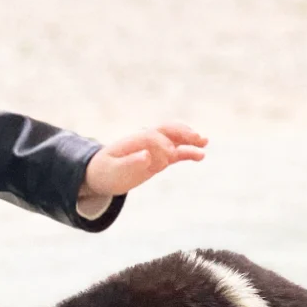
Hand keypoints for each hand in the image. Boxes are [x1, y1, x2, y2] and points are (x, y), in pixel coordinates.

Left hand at [83, 123, 207, 196]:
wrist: (101, 176)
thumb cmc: (105, 172)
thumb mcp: (114, 171)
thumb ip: (129, 163)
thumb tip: (147, 155)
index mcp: (133, 141)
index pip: (151, 136)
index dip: (161, 144)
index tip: (169, 155)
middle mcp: (146, 141)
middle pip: (166, 130)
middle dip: (181, 132)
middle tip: (196, 138)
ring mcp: (154, 149)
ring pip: (175, 139)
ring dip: (189, 139)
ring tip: (204, 142)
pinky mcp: (159, 158)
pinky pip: (176, 153)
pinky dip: (188, 153)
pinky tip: (201, 155)